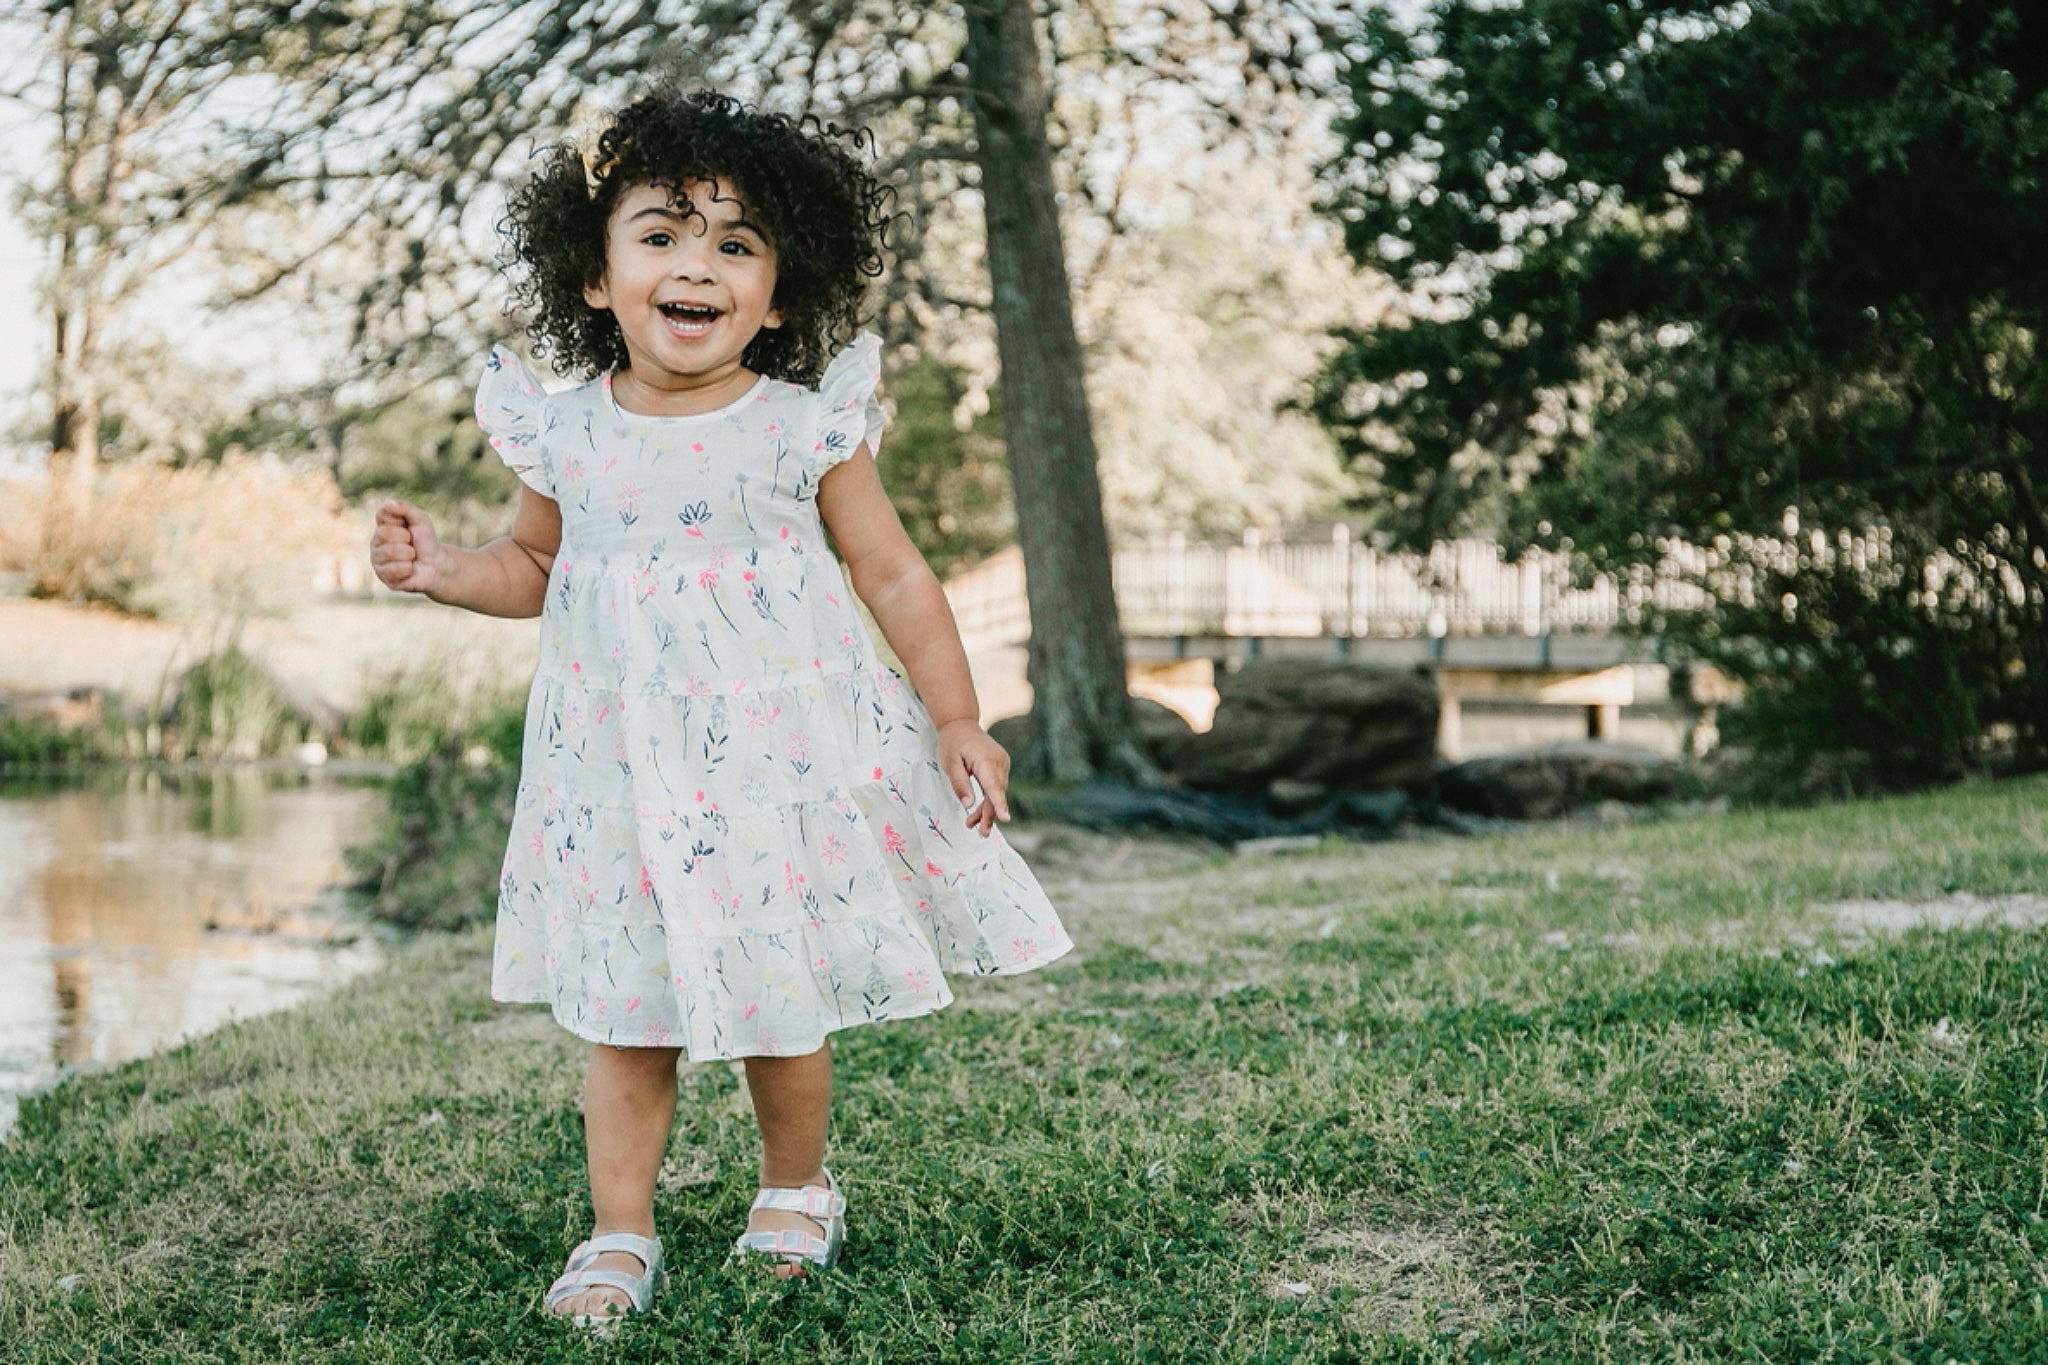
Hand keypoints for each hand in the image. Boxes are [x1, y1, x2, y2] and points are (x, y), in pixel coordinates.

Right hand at [371, 498, 448, 594]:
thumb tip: (387, 502)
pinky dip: (408, 568)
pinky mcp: (384, 577)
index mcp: (380, 528)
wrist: (437, 564)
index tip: (408, 527)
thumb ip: (405, 508)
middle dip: (405, 538)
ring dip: (408, 554)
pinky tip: (410, 569)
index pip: (382, 516)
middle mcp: (375, 544)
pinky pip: (395, 569)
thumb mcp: (421, 519)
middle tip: (411, 544)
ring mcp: (377, 561)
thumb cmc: (426, 541)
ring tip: (411, 557)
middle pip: (384, 533)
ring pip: (390, 551)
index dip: (400, 521)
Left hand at [937, 718, 1009, 836]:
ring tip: (973, 826)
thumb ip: (959, 784)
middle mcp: (999, 762)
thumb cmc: (953, 743)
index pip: (994, 786)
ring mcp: (1002, 764)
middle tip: (981, 833)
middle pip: (997, 794)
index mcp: (986, 760)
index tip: (1006, 817)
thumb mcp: (950, 763)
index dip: (999, 804)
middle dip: (989, 814)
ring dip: (986, 810)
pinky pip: (996, 787)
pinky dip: (988, 800)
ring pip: (997, 793)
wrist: (961, 724)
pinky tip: (977, 814)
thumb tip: (968, 804)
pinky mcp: (1000, 767)